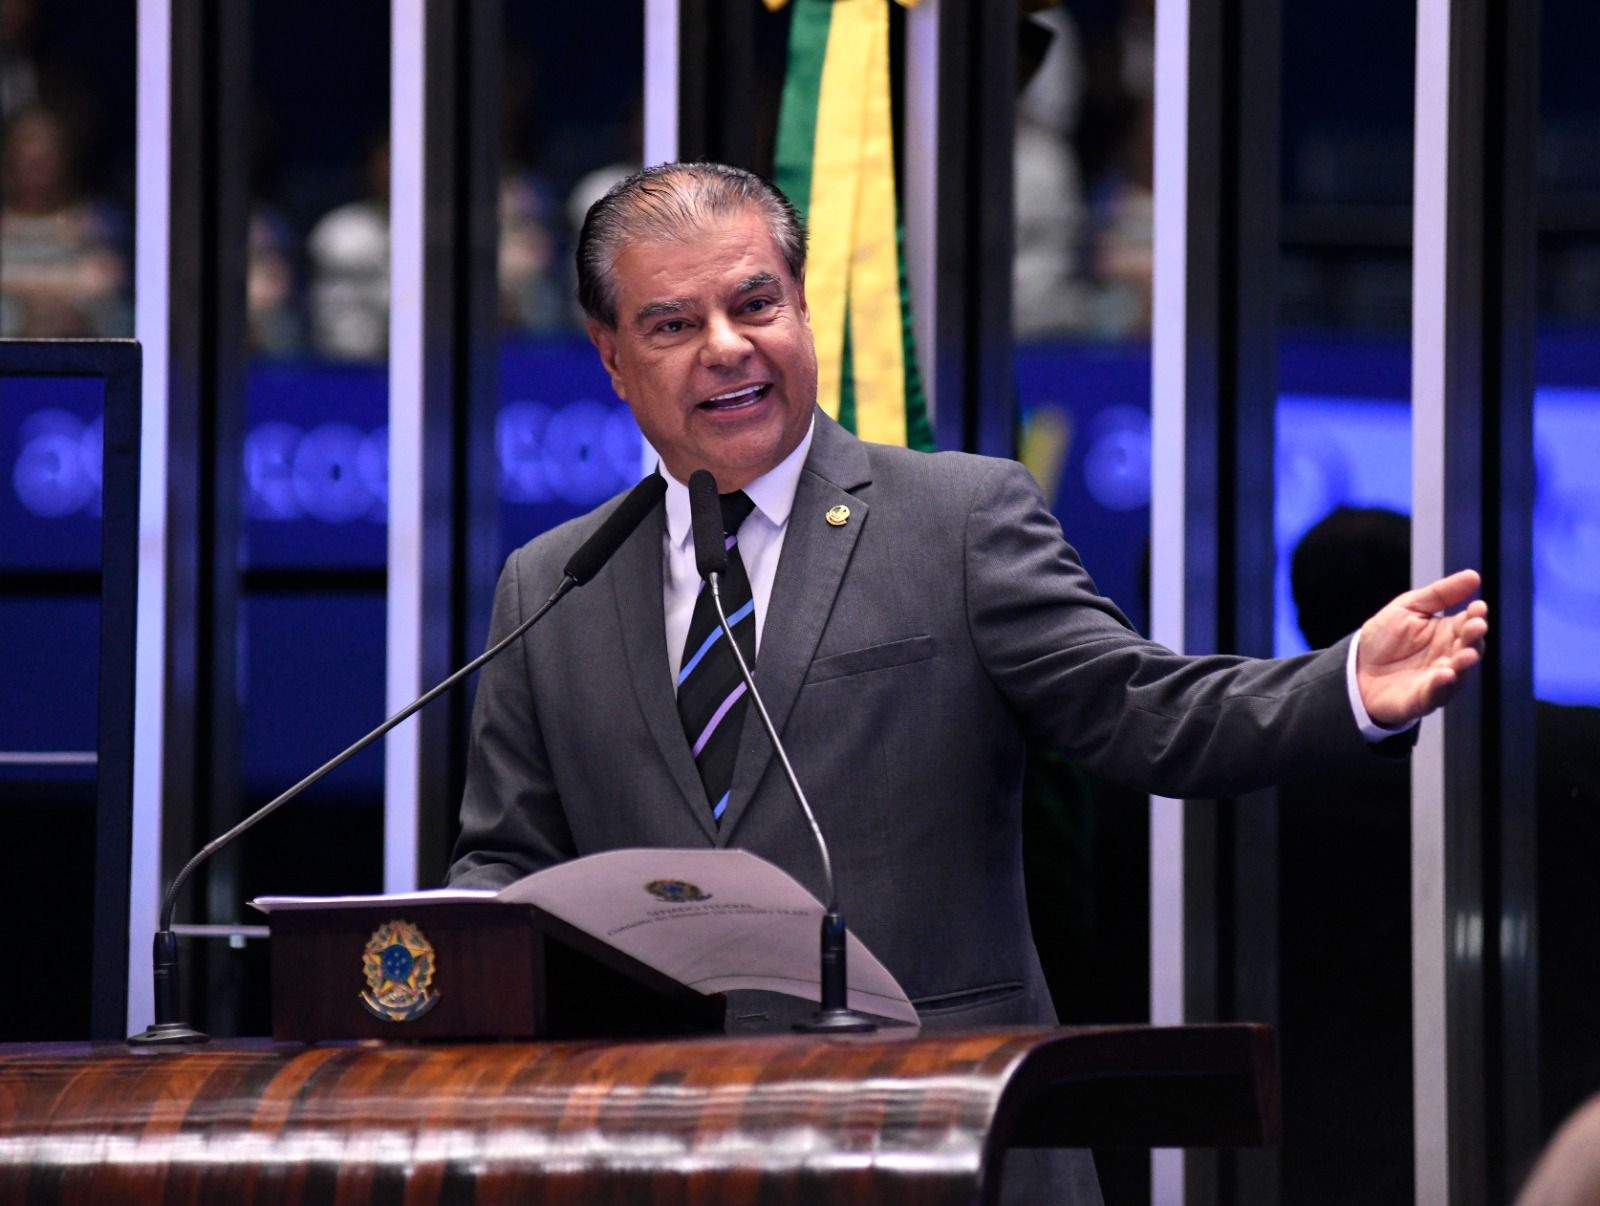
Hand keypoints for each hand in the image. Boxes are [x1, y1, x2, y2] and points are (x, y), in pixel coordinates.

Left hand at [1356, 569, 1488, 727]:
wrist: (1355, 668)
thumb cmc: (1384, 638)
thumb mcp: (1409, 607)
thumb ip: (1439, 594)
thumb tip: (1473, 576)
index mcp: (1447, 633)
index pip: (1468, 623)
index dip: (1476, 616)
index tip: (1478, 607)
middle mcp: (1448, 656)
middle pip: (1469, 647)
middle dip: (1474, 638)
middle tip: (1476, 626)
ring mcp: (1437, 679)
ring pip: (1459, 673)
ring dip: (1464, 664)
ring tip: (1466, 654)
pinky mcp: (1422, 698)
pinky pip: (1436, 694)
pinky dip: (1442, 685)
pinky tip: (1445, 674)